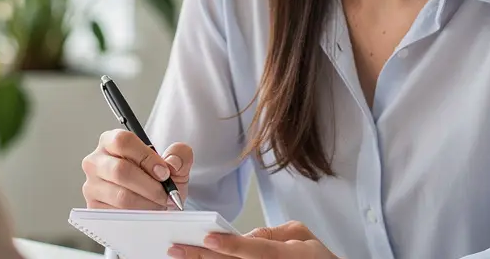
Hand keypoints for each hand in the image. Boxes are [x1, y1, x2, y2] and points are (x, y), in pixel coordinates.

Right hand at [81, 129, 192, 209]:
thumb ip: (180, 155)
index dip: (146, 157)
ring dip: (147, 203)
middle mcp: (96, 161)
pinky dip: (138, 215)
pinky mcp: (93, 207)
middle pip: (120, 170)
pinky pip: (117, 214)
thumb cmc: (157, 178)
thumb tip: (172, 164)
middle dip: (150, 186)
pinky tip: (148, 212)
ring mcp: (92, 185)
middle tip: (166, 194)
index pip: (123, 142)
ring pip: (121, 196)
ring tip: (160, 204)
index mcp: (110, 141)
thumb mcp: (174, 163)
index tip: (164, 172)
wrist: (151, 200)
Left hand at [168, 221, 338, 258]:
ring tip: (179, 257)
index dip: (231, 245)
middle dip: (201, 257)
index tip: (209, 238)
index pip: (254, 250)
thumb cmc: (313, 256)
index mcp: (285, 255)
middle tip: (176, 249)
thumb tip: (243, 236)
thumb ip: (271, 232)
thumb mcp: (300, 234)